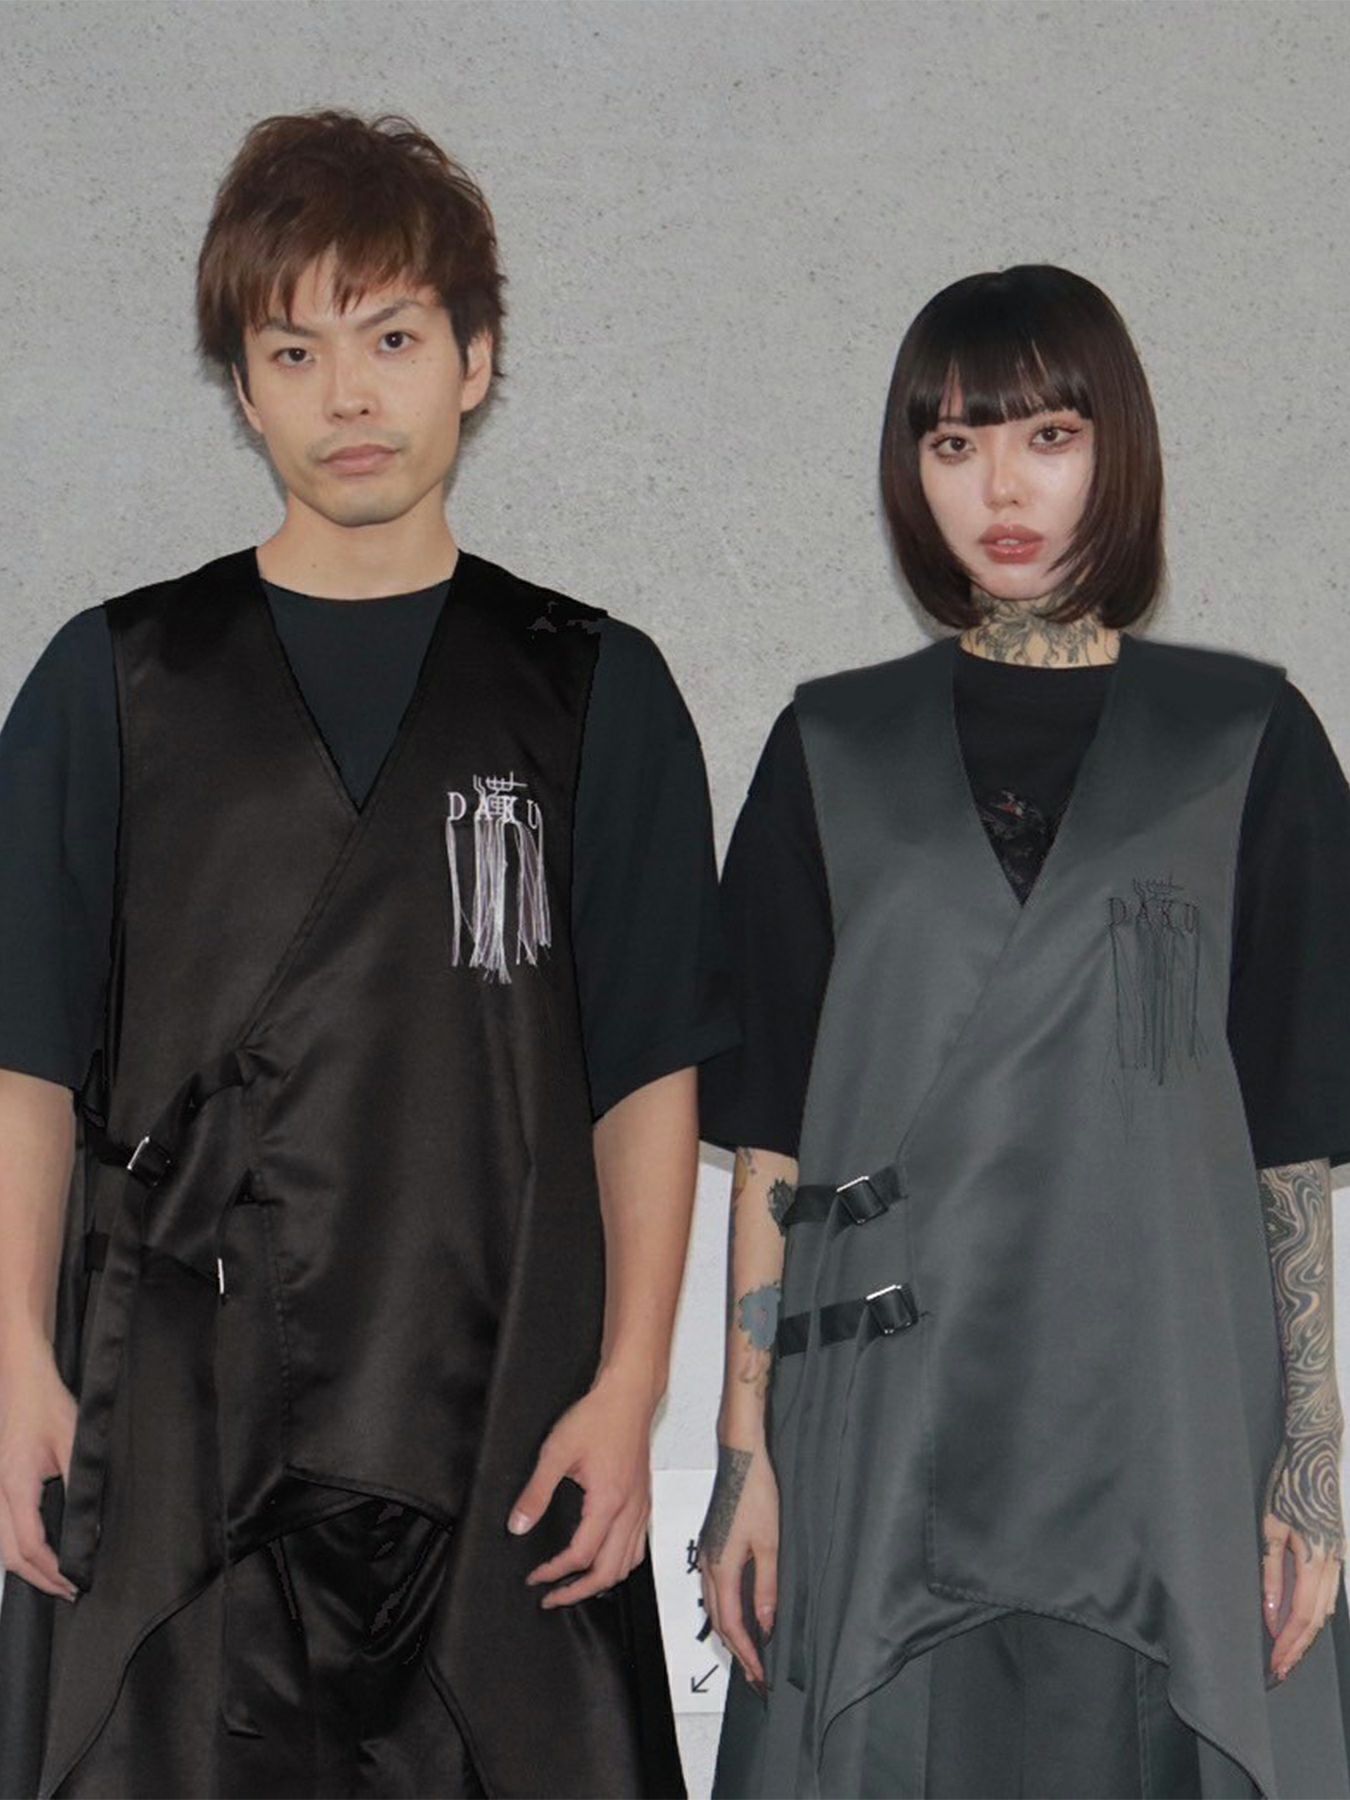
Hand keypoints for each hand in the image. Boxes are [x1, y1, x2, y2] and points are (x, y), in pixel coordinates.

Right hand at [0, 1332, 77, 1599]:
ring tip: (54, 1578)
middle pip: (9, 1556)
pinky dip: (16, 1550)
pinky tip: (37, 1553)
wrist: (21, 1378)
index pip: (29, 1545)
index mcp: (15, 1486)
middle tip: (68, 1590)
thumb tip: (91, 1527)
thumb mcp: (74, 1444)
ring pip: (0, 1546)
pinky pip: (0, 1529)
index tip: (75, 1582)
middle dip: (38, 1578)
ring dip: (25, 1567)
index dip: (52, 1570)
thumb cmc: (48, 1405)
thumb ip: (81, 1487)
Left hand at [507, 1369, 654, 1607]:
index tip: (535, 1577)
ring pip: (628, 1563)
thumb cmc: (598, 1417)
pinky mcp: (645, 1500)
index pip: (581, 1555)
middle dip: (579, 1591)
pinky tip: (604, 1558)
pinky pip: (638, 1545)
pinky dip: (620, 1562)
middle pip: (610, 1572)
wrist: (629, 1395)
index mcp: (608, 1502)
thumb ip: (535, 1492)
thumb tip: (518, 1525)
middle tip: (553, 1597)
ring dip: (602, 1581)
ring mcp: (642, 1507)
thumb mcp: (556, 1452)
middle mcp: (630, 1510)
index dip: (554, 1572)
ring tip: (576, 1585)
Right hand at [698, 1441, 777, 1694]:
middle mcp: (708, 1565)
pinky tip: (737, 1614)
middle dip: (735, 1650)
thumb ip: (766, 1587)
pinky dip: (724, 1611)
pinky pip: (713, 1590)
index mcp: (721, 1567)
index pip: (732, 1624)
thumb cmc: (755, 1492)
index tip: (759, 1674)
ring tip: (747, 1652)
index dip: (746, 1653)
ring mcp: (706, 1554)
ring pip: (713, 1606)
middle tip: (754, 1675)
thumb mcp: (769, 1544)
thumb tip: (767, 1624)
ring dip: (729, 1633)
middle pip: (718, 1621)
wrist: (740, 1458)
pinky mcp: (710, 1544)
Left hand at [1263, 1438, 1344, 1681]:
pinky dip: (1316, 1613)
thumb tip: (1270, 1614)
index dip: (1289, 1644)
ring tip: (1289, 1654)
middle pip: (1319, 1620)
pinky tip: (1302, 1622)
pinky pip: (1330, 1592)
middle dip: (1299, 1648)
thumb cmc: (1286, 1485)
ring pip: (1328, 1609)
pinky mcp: (1338, 1550)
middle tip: (1280, 1671)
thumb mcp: (1269, 1527)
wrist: (1314, 1453)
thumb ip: (1270, 1572)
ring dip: (1308, 1635)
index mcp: (1315, 1559)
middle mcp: (1334, 1563)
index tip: (1275, 1665)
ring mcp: (1340, 1557)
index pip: (1303, 1616)